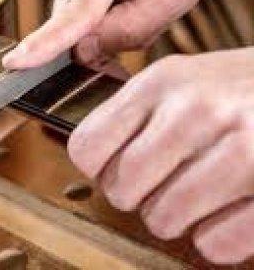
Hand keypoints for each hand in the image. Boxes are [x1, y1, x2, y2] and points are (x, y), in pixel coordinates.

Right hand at [2, 0, 233, 68]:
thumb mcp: (167, 5)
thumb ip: (121, 33)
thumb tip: (79, 51)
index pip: (75, 10)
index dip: (46, 41)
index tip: (16, 62)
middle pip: (70, 22)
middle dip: (96, 43)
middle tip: (132, 41)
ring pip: (72, 20)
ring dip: (97, 32)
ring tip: (133, 14)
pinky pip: (75, 12)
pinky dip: (95, 22)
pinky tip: (119, 10)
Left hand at [68, 49, 253, 263]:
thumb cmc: (242, 90)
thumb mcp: (184, 79)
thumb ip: (137, 113)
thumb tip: (92, 159)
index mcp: (162, 81)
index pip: (87, 146)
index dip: (97, 169)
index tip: (114, 170)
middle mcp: (195, 111)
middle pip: (120, 190)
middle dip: (137, 197)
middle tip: (161, 186)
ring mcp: (241, 148)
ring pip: (162, 221)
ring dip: (177, 218)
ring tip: (197, 195)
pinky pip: (214, 244)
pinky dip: (218, 238)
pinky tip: (229, 211)